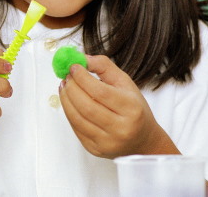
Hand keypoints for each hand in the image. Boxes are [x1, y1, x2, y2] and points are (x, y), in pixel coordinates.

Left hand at [59, 55, 178, 158]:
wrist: (143, 139)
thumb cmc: (134, 108)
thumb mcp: (126, 83)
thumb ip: (104, 67)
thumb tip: (82, 58)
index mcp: (131, 109)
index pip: (100, 92)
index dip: (83, 78)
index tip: (73, 67)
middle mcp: (121, 128)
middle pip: (87, 106)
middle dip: (71, 88)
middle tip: (66, 77)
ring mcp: (108, 142)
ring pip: (78, 119)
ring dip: (66, 100)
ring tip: (64, 87)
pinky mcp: (96, 150)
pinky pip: (76, 129)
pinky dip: (69, 113)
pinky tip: (68, 102)